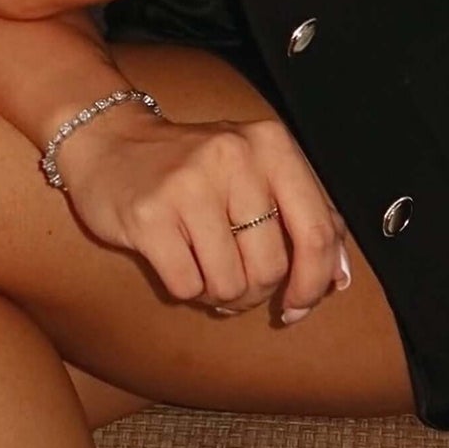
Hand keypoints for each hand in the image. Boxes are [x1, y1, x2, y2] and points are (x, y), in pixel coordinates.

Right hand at [58, 105, 352, 323]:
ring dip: (218, 292)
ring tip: (202, 265)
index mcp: (271, 144)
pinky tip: (175, 258)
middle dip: (255, 290)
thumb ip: (303, 215)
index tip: (298, 304)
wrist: (109, 143)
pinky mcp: (150, 214)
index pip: (317, 231)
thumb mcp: (255, 170)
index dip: (314, 282)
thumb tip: (339, 279)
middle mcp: (235, 157)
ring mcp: (190, 184)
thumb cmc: (193, 167)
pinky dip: (185, 287)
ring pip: (229, 283)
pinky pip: (187, 285)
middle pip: (271, 267)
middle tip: (233, 278)